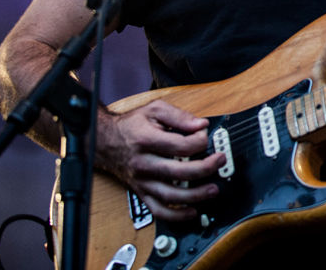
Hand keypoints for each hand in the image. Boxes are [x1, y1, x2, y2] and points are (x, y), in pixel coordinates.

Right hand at [97, 99, 226, 221]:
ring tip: (213, 190)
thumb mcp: (155, 110)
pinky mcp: (141, 192)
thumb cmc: (132, 125)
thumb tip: (201, 125)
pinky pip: (157, 209)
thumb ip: (179, 116)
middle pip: (178, 171)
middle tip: (220, 160)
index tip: (204, 136)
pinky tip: (191, 212)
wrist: (105, 141)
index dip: (199, 141)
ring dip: (194, 195)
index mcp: (147, 140)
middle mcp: (143, 163)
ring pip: (169, 195)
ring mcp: (142, 181)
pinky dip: (175, 215)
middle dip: (204, 168)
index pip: (180, 146)